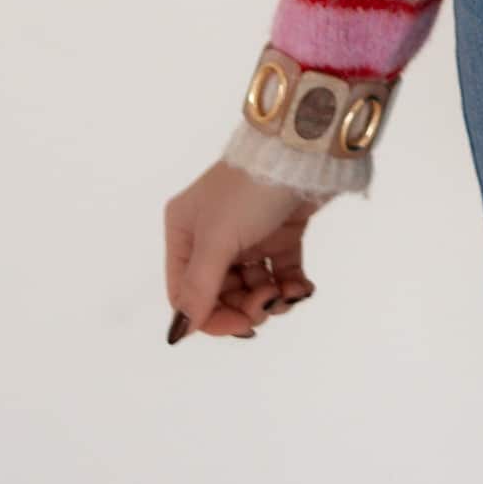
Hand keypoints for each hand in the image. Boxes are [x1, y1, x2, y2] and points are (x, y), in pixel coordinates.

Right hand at [164, 159, 322, 341]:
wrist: (304, 152)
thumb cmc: (250, 191)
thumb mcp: (217, 239)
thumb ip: (199, 287)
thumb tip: (178, 331)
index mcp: (185, 232)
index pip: (186, 293)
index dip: (211, 317)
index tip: (241, 325)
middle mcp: (212, 236)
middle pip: (221, 293)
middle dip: (246, 306)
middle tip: (269, 303)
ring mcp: (247, 235)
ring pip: (253, 287)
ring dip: (271, 298)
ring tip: (289, 293)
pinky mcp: (280, 234)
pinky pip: (280, 273)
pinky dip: (290, 286)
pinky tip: (302, 288)